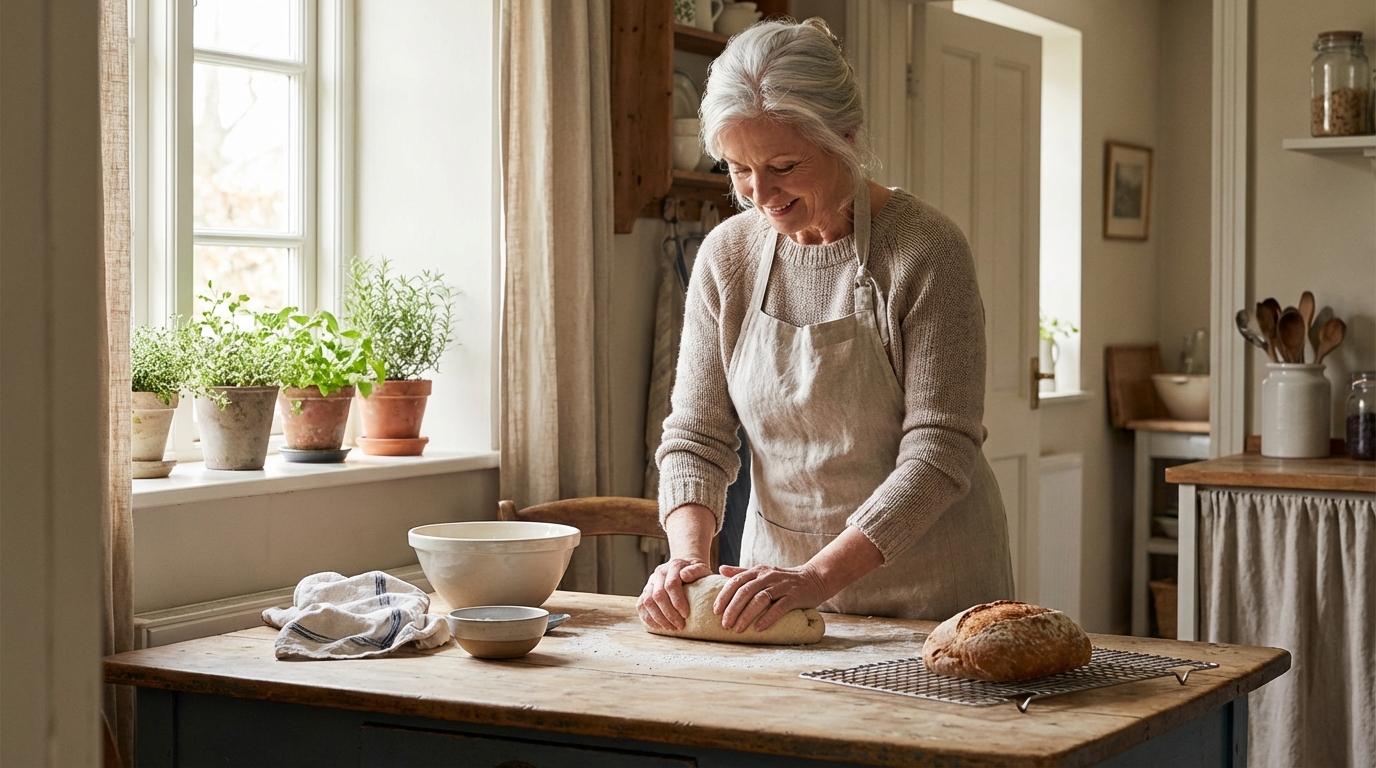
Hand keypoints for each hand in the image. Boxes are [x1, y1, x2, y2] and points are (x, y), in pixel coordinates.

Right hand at [637, 557, 711, 629]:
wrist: (684, 567)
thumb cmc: (695, 573)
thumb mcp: (701, 569)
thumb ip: (696, 571)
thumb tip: (685, 575)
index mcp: (673, 566)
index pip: (671, 585)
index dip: (678, 602)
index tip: (686, 615)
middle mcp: (659, 573)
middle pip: (658, 595)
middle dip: (669, 614)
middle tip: (680, 625)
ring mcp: (650, 582)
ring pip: (647, 602)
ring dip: (659, 618)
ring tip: (671, 627)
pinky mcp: (645, 591)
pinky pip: (640, 606)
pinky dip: (648, 618)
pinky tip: (659, 626)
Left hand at [714, 564, 828, 632]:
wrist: (814, 579)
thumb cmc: (784, 579)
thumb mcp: (763, 573)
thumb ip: (742, 572)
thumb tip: (721, 569)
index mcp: (758, 571)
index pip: (736, 581)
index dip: (724, 596)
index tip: (715, 611)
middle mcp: (768, 576)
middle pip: (746, 591)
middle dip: (733, 608)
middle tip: (724, 625)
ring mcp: (782, 586)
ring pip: (760, 599)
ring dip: (747, 615)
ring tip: (737, 629)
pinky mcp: (795, 596)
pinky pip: (780, 607)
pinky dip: (768, 617)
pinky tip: (759, 628)